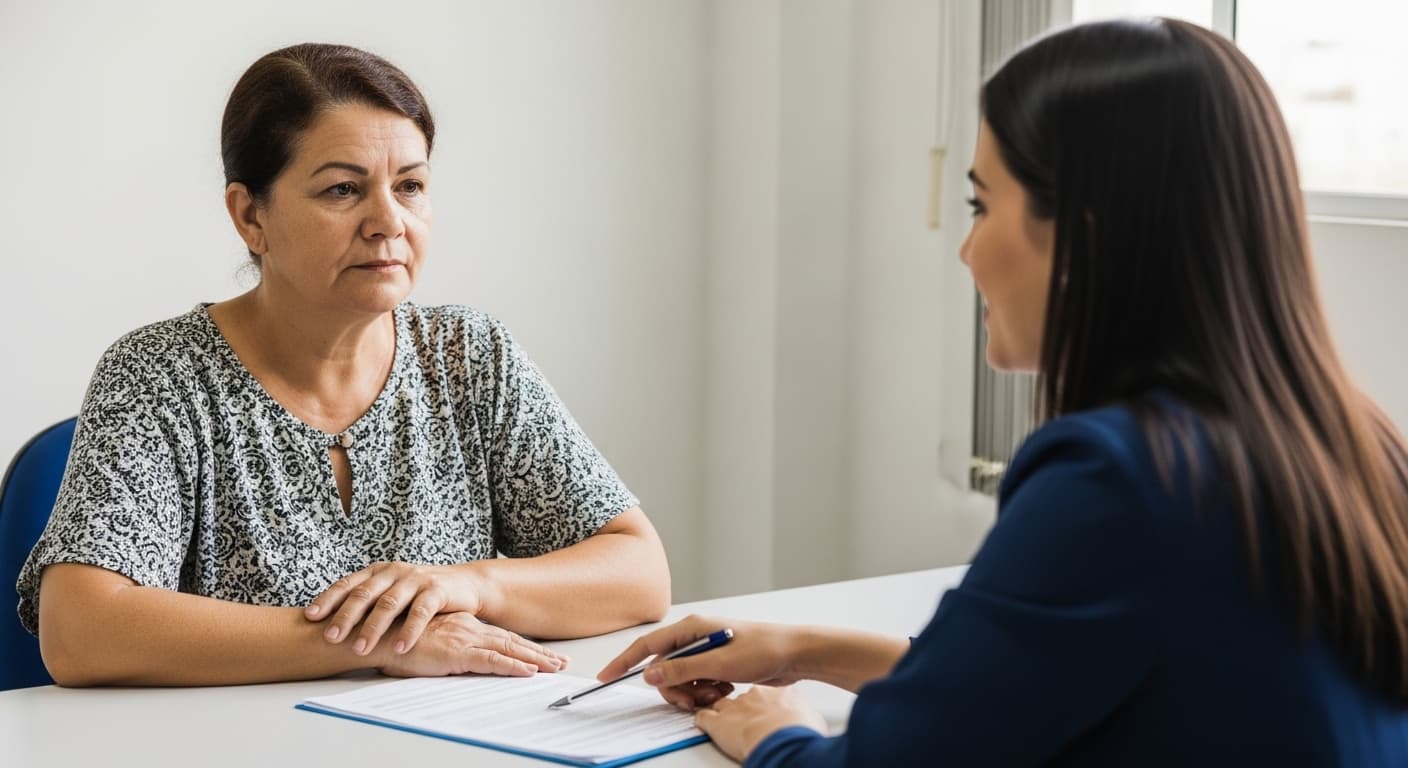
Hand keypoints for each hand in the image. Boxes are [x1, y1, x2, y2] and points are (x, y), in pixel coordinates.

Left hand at [306, 561, 477, 656]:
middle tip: (330, 638)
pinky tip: (399, 648)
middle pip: (365, 594)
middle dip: (345, 617)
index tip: (310, 617)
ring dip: (373, 628)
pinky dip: (409, 631)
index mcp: (379, 571)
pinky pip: (420, 612)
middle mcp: (395, 572)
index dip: (328, 599)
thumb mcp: (392, 592)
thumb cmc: (421, 594)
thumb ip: (368, 603)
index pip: (348, 583)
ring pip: (389, 603)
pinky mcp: (437, 590)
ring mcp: (416, 579)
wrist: (465, 585)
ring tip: (361, 650)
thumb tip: (329, 626)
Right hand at [376, 611, 568, 676]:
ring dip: (535, 660)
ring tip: (554, 669)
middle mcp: (469, 629)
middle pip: (512, 642)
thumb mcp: (428, 641)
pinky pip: (492, 661)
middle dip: (539, 654)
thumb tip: (456, 658)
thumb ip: (446, 647)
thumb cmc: (395, 639)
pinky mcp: (456, 652)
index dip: (525, 647)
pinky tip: (529, 672)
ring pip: (509, 650)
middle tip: (561, 663)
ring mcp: (465, 639)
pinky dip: (513, 666)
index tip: (544, 656)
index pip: (502, 637)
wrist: (376, 634)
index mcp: (463, 624)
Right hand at [597, 615, 802, 709]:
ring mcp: (706, 652)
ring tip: (719, 693)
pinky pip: (697, 685)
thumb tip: (651, 674)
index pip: (647, 645)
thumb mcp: (720, 663)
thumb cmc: (762, 649)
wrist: (794, 654)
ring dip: (694, 693)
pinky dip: (706, 694)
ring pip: (681, 681)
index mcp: (692, 628)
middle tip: (693, 700)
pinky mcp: (716, 665)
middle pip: (664, 669)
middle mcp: (695, 638)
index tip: (606, 676)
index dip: (624, 661)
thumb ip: (683, 669)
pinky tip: (726, 691)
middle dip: (674, 689)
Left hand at [695, 686, 827, 762]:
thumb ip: (806, 714)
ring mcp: (734, 706)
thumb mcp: (812, 717)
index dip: (764, 701)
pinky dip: (702, 720)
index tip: (768, 708)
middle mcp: (754, 694)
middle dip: (742, 705)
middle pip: (742, 694)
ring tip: (726, 721)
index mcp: (777, 692)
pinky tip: (704, 723)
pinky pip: (702, 716)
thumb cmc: (799, 729)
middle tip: (747, 717)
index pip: (766, 690)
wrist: (782, 737)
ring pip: (719, 701)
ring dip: (720, 711)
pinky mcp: (717, 721)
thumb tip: (812, 722)